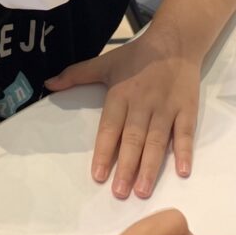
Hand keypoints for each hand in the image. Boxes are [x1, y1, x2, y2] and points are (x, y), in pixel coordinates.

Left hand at [46, 25, 200, 199]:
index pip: (110, 128)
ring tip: (143, 191)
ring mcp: (166, 108)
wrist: (175, 41)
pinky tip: (182, 172)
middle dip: (126, 167)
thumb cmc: (136, 56)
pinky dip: (185, 152)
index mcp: (121, 95)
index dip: (103, 151)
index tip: (97, 175)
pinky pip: (185, 134)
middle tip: (120, 192)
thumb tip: (48, 83)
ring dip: (151, 167)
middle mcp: (143, 104)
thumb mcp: (105, 62)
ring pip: (158, 141)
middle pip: (133, 139)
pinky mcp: (187, 109)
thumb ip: (76, 74)